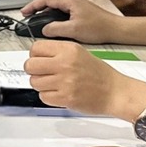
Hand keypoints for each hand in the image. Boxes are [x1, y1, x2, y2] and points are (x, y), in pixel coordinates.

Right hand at [17, 0, 121, 43]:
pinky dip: (54, 16)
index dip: (33, 5)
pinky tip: (53, 24)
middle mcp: (73, 0)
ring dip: (45, 13)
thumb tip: (44, 29)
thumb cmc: (99, 27)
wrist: (116, 29)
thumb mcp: (74, 29)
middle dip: (37, 8)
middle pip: (49, 1)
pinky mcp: (81, 11)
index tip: (24, 12)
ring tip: (38, 21)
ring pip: (56, 7)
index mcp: (70, 1)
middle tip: (28, 16)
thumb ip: (56, 29)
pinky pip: (63, 11)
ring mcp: (77, 5)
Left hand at [23, 40, 145, 116]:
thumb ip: (58, 52)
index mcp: (68, 49)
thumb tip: (36, 55)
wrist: (115, 92)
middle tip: (42, 74)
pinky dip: (48, 97)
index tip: (39, 60)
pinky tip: (59, 93)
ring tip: (53, 84)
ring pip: (34, 82)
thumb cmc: (99, 74)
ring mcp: (64, 81)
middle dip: (33, 71)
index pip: (35, 48)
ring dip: (40, 85)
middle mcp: (65, 63)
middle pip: (30, 65)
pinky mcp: (65, 98)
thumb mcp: (79, 53)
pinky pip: (43, 97)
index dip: (34, 55)